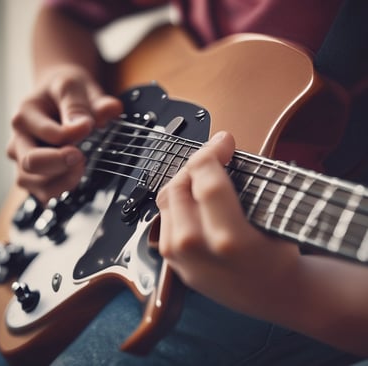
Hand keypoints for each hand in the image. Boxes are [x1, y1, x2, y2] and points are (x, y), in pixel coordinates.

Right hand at [7, 65, 122, 202]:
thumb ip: (85, 101)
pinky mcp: (37, 176)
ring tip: (82, 165)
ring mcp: (26, 160)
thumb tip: (108, 110)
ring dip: (63, 180)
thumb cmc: (64, 91)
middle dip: (61, 163)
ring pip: (34, 184)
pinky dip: (62, 190)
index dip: (72, 133)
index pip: (46, 133)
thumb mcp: (73, 85)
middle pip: (31, 164)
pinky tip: (76, 176)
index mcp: (25, 116)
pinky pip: (44, 193)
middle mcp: (20, 140)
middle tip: (81, 155)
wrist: (58, 96)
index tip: (88, 126)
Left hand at [156, 131, 297, 314]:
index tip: (223, 142)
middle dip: (195, 164)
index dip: (212, 153)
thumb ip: (244, 181)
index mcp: (229, 239)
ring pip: (166, 200)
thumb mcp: (273, 215)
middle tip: (213, 157)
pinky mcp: (173, 263)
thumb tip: (221, 147)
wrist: (272, 295)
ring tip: (203, 174)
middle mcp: (197, 250)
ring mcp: (181, 259)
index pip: (206, 181)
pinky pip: (165, 219)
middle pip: (178, 187)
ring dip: (184, 180)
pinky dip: (177, 202)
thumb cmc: (278, 255)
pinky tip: (193, 196)